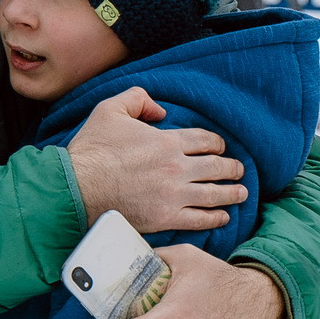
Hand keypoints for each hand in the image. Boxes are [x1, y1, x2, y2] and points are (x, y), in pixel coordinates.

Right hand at [67, 88, 246, 232]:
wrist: (77, 189)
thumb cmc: (92, 150)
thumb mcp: (110, 109)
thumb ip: (138, 99)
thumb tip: (160, 110)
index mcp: (167, 141)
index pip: (205, 141)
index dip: (217, 143)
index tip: (221, 147)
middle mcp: (176, 168)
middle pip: (216, 167)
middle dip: (232, 168)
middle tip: (239, 170)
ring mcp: (173, 195)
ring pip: (215, 194)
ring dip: (232, 193)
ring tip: (242, 193)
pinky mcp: (166, 218)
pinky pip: (200, 219)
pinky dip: (216, 217)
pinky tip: (224, 216)